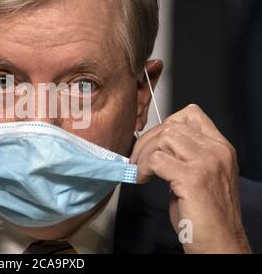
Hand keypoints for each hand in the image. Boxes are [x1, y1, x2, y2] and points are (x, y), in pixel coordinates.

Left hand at [131, 104, 250, 253]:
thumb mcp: (201, 177)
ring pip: (163, 137)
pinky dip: (143, 168)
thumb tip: (155, 147)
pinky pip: (156, 160)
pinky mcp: (192, 178)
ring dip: (144, 153)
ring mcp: (205, 163)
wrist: (221, 244)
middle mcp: (216, 151)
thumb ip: (184, 156)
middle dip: (147, 140)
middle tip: (137, 159)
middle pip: (172, 125)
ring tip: (140, 170)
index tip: (152, 141)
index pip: (191, 114)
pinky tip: (141, 179)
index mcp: (220, 148)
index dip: (165, 123)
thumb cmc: (207, 216)